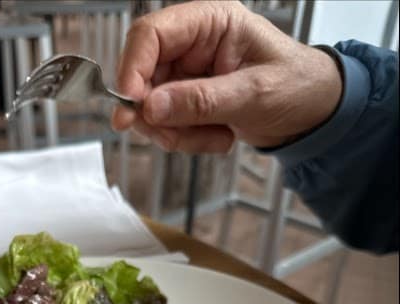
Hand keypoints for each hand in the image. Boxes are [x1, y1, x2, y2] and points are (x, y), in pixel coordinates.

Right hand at [111, 0, 342, 152]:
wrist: (314, 112)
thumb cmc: (297, 86)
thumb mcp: (253, 94)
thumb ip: (201, 101)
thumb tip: (151, 107)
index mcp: (210, 22)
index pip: (151, 35)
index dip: (132, 69)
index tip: (130, 105)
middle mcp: (192, 45)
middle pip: (143, 77)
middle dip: (155, 115)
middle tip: (173, 137)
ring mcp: (186, 75)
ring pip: (151, 110)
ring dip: (177, 134)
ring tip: (217, 138)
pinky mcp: (186, 102)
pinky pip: (167, 127)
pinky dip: (188, 141)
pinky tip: (220, 138)